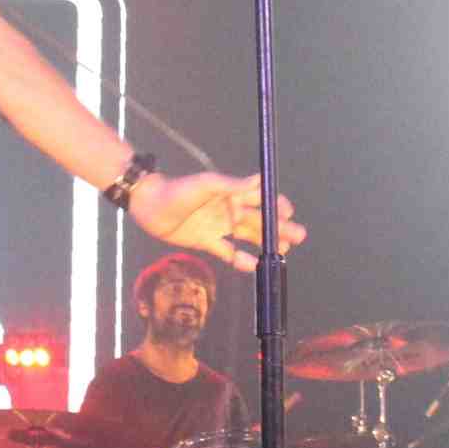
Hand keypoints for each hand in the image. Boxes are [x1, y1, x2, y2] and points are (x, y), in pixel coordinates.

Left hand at [127, 171, 304, 273]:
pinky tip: (253, 266)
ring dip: (266, 244)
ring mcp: (219, 226)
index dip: (276, 204)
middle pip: (259, 219)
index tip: (289, 212)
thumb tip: (260, 182)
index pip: (260, 197)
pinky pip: (228, 252)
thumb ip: (233, 185)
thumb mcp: (207, 185)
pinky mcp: (207, 241)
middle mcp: (228, 209)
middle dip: (279, 227)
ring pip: (248, 237)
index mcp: (231, 192)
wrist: (149, 206)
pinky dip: (241, 260)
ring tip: (284, 252)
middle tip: (299, 236)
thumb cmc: (178, 190)